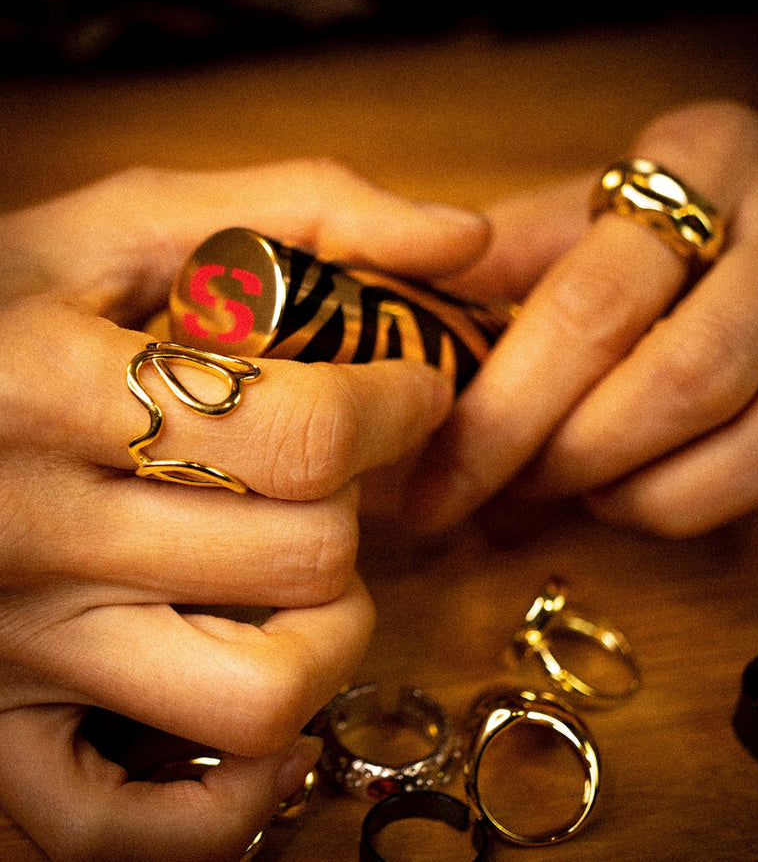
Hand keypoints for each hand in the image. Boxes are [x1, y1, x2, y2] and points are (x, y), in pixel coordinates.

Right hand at [0, 161, 488, 860]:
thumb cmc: (9, 308)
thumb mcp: (135, 224)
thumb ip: (308, 208)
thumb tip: (464, 236)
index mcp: (56, 389)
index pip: (304, 433)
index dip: (401, 408)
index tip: (413, 392)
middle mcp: (31, 535)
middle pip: (301, 558)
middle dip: (357, 508)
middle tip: (333, 475)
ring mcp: (13, 653)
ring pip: (250, 699)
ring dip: (326, 639)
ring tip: (306, 582)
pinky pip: (123, 829)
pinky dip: (226, 804)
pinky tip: (267, 733)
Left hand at [407, 100, 757, 590]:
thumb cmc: (692, 204)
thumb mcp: (597, 198)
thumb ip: (507, 261)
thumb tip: (406, 334)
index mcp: (700, 162)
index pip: (586, 308)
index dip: (501, 416)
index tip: (436, 489)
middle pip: (686, 377)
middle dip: (578, 461)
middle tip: (515, 490)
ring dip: (674, 502)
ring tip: (603, 501)